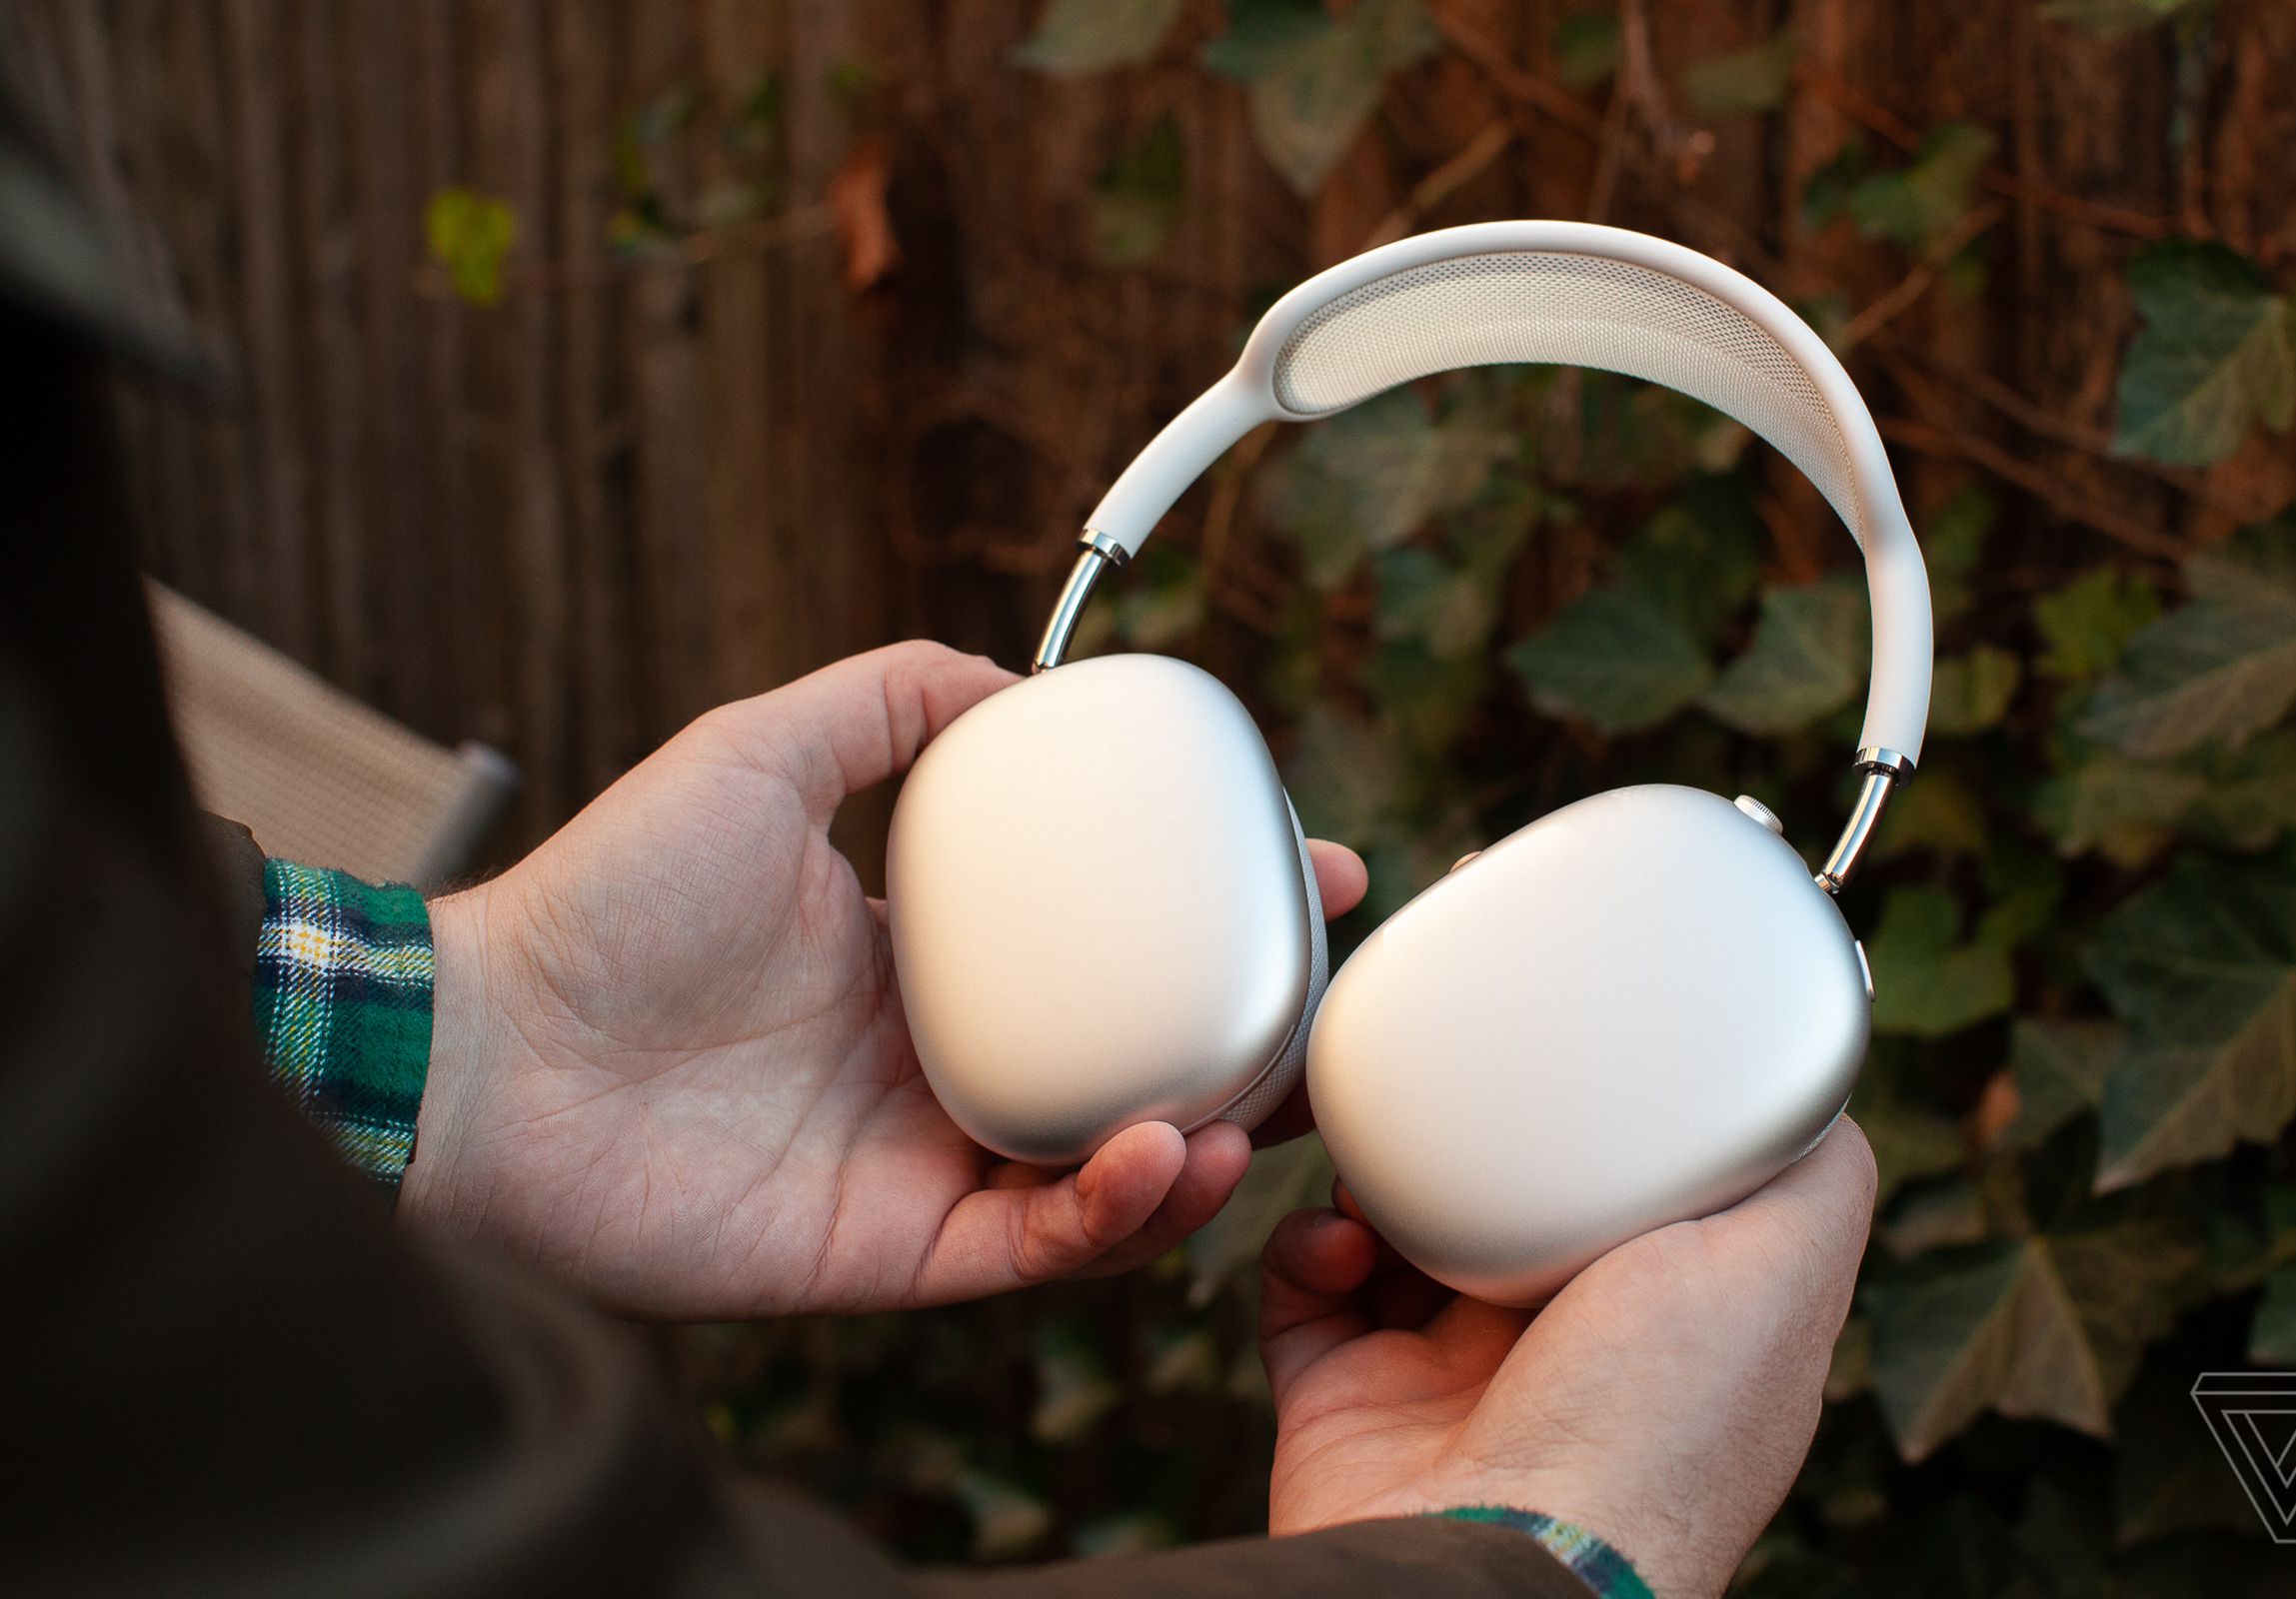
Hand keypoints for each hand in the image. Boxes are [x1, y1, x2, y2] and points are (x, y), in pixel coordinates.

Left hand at [400, 642, 1368, 1319]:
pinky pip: (1030, 1247)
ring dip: (1197, 1146)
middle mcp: (933, 1063)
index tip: (1310, 870)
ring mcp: (916, 1164)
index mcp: (920, 958)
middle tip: (1326, 1006)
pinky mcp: (886, 1255)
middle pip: (1127, 1065)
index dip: (1210, 916)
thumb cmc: (603, 897)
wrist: (486, 1050)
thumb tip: (1018, 679)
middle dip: (1245, 1046)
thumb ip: (885, 697)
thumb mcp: (761, 750)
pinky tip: (1159, 1156)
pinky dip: (1109, 1215)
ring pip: (1101, 1173)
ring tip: (1253, 1107)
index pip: (1100, 945)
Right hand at [1262, 1120, 1875, 1598]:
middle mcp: (1566, 1351)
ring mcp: (1451, 1378)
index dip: (1609, 1117)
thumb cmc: (1651, 1429)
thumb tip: (1810, 1075)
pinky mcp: (1350, 1396)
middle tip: (1460, 1087)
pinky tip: (1339, 1236)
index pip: (1637, 1189)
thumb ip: (1814, 1170)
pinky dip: (1308, 1245)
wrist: (1497, 1560)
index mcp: (1669, 1322)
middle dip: (1478, 1132)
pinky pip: (1308, 1289)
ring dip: (1381, 1172)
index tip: (1577, 1051)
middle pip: (1512, 1193)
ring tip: (1386, 1160)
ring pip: (1400, 1226)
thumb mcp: (1780, 1269)